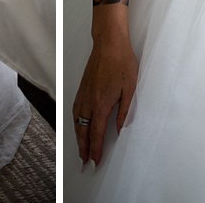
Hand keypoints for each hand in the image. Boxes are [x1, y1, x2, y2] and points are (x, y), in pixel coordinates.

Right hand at [72, 32, 137, 167]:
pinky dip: (75, 123)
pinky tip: (78, 125)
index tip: (95, 160)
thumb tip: (120, 129)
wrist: (109, 43)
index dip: (95, 149)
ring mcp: (83, 94)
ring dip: (78, 137)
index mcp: (101, 104)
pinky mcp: (81, 88)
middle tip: (84, 161)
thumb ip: (124, 111)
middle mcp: (88, 102)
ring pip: (77, 122)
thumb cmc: (122, 62)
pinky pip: (75, 111)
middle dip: (83, 148)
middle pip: (83, 131)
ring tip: (80, 148)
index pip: (96, 133)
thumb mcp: (130, 89)